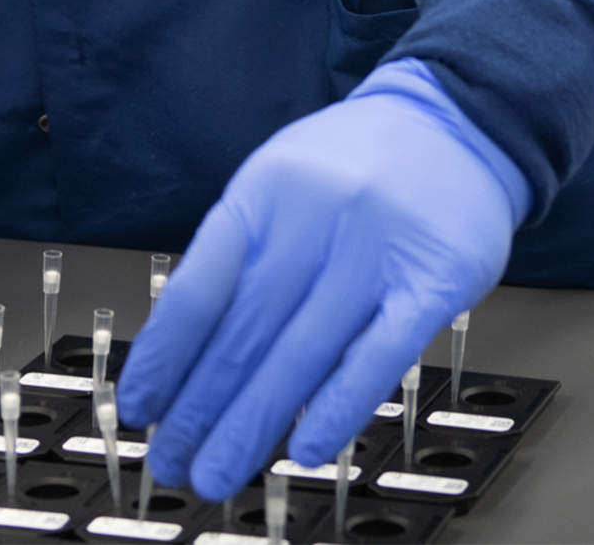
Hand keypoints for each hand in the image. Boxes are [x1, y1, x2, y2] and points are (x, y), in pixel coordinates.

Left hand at [116, 57, 529, 498]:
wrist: (453, 123)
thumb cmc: (353, 163)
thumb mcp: (276, 183)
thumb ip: (237, 255)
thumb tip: (184, 352)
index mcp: (262, 194)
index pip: (198, 291)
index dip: (163, 358)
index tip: (140, 407)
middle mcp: (313, 219)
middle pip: (244, 332)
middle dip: (200, 408)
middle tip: (172, 461)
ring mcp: (374, 251)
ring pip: (302, 354)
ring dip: (253, 423)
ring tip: (219, 471)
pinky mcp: (434, 282)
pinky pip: (379, 357)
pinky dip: (338, 408)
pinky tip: (304, 450)